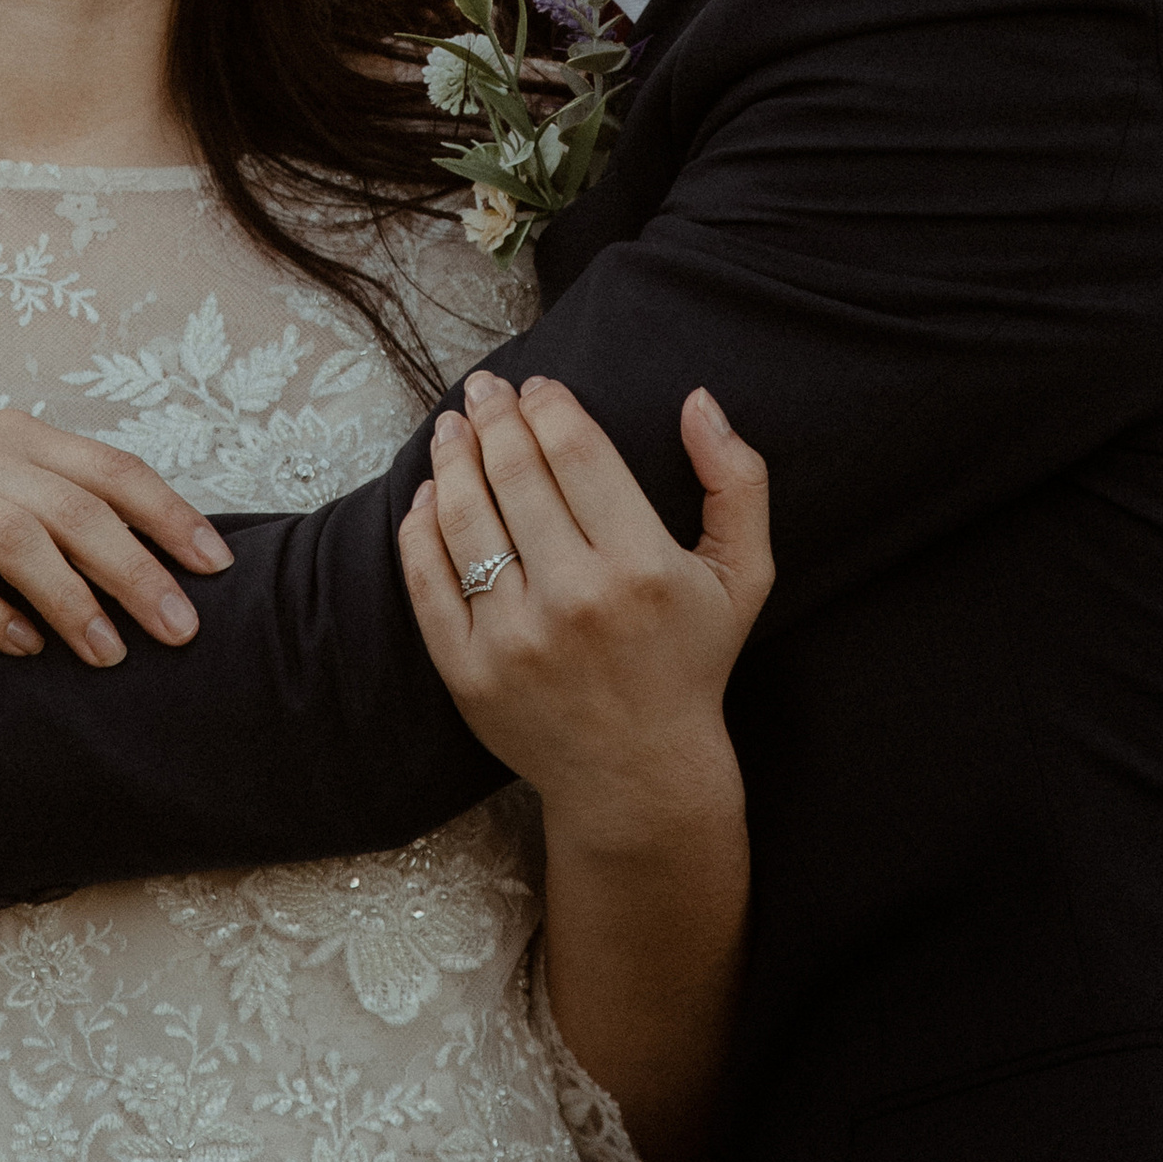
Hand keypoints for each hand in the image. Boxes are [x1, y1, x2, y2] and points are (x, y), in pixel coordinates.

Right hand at [0, 410, 233, 669]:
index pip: (110, 470)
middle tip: (183, 630)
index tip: (217, 566)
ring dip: (71, 600)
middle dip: (136, 571)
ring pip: (15, 540)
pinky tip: (22, 648)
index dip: (169, 515)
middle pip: (74, 510)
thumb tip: (154, 555)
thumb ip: (56, 495)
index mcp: (16, 437)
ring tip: (110, 655)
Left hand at [398, 371, 770, 852]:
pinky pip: (428, 581)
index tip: (537, 386)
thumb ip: (738, 482)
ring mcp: (514, 639)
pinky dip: (420, 527)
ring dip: (452, 458)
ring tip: (452, 426)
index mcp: (642, 567)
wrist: (638, 775)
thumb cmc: (690, 661)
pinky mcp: (468, 673)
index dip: (549, 406)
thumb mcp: (742, 575)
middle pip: (515, 474)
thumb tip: (698, 401)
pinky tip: (429, 493)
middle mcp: (576, 600)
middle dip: (495, 417)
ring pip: (466, 519)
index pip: (576, 452)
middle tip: (484, 388)